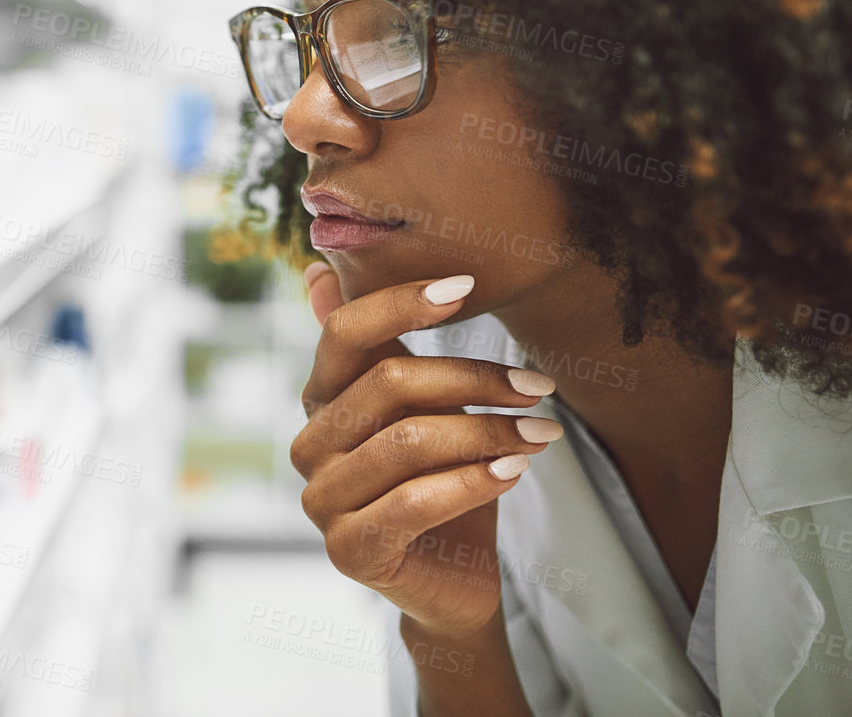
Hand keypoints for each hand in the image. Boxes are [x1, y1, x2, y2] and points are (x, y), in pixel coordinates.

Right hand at [290, 264, 559, 638]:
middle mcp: (309, 444)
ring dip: (488, 432)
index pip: (345, 332)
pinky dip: (473, 482)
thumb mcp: (418, 405)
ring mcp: (322, 499)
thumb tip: (317, 270)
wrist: (451, 580)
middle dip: (475, 379)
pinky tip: (514, 472)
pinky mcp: (348, 549)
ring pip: (408, 441)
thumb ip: (377, 345)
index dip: (400, 303)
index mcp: (322, 399)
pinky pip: (415, 502)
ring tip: (542, 434)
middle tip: (541, 387)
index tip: (466, 287)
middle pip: (390, 383)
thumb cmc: (439, 481)